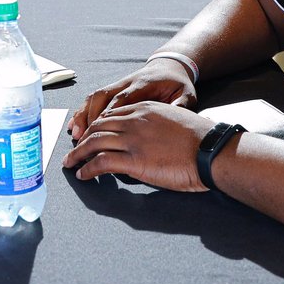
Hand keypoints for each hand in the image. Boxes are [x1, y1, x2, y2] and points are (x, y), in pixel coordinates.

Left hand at [63, 102, 214, 190]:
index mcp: (145, 108)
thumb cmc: (202, 139)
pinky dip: (87, 169)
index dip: (95, 125)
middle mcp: (134, 120)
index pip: (110, 114)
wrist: (213, 150)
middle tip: (72, 149)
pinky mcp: (133, 160)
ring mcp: (132, 139)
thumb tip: (149, 138)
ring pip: (93, 143)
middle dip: (81, 139)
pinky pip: (100, 163)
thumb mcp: (175, 120)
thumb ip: (156, 125)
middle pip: (97, 127)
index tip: (88, 134)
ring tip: (70, 163)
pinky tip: (83, 175)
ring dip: (78, 154)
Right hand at [66, 58, 196, 139]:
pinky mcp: (114, 89)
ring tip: (75, 134)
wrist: (171, 67)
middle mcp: (127, 83)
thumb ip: (181, 104)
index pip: (122, 99)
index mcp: (143, 85)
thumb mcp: (186, 93)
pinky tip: (75, 125)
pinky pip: (94, 99)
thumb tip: (177, 113)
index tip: (99, 131)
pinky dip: (83, 111)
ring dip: (84, 115)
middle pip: (103, 98)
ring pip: (95, 98)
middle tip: (82, 139)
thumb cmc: (177, 84)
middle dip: (90, 118)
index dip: (109, 114)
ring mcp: (118, 85)